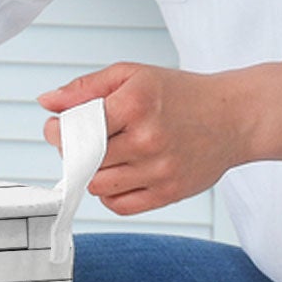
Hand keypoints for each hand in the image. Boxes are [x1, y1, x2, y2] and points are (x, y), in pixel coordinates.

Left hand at [37, 59, 281, 213]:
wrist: (234, 117)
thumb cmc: (180, 94)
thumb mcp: (132, 75)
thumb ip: (86, 87)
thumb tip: (47, 102)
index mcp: (135, 104)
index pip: (75, 129)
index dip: (58, 131)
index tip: (58, 128)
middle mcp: (147, 139)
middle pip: (83, 160)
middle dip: (74, 152)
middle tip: (84, 141)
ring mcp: (160, 169)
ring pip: (98, 186)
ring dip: (92, 174)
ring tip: (105, 157)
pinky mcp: (170, 192)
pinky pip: (120, 205)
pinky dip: (111, 194)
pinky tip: (120, 175)